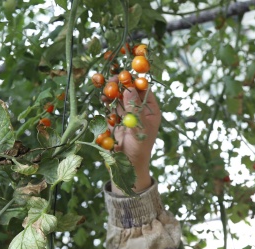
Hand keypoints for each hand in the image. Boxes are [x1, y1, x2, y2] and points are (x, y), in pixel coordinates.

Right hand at [109, 79, 160, 193]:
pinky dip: (107, 102)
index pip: (144, 90)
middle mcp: (139, 110)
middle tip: (111, 80)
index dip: (135, 81)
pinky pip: (111, 107)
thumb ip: (134, 108)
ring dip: (112, 92)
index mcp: (151, 110)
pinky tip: (103, 100)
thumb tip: (129, 88)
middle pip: (130, 91)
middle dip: (120, 85)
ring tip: (106, 91)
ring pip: (119, 98)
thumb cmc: (139, 148)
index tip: (124, 75)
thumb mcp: (138, 127)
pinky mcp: (116, 120)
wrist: (128, 166)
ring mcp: (127, 115)